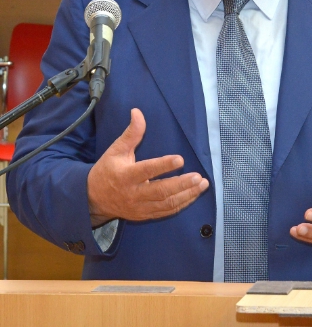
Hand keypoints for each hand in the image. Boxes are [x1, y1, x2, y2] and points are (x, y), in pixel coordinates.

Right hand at [87, 108, 208, 226]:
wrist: (94, 199)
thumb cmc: (107, 170)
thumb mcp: (116, 150)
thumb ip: (131, 133)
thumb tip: (137, 112)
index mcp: (125, 176)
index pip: (146, 171)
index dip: (163, 166)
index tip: (180, 159)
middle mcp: (133, 194)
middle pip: (160, 191)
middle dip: (181, 184)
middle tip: (198, 177)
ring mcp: (140, 207)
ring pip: (166, 204)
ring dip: (187, 195)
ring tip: (202, 184)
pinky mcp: (145, 215)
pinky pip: (166, 212)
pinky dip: (182, 204)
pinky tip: (194, 195)